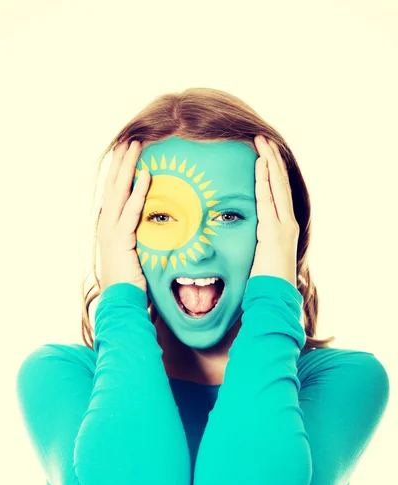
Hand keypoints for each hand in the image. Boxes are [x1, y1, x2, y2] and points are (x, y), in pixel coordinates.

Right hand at [97, 140, 150, 292]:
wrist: (122, 301)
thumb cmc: (132, 283)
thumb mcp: (136, 254)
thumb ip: (142, 237)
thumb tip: (159, 225)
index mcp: (110, 227)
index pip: (115, 193)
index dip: (119, 172)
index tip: (126, 153)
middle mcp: (107, 225)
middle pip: (113, 186)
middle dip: (121, 162)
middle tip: (129, 140)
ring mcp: (111, 232)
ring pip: (119, 192)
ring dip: (128, 167)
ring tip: (135, 145)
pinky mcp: (121, 239)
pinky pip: (131, 211)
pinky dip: (138, 192)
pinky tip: (146, 175)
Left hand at [249, 135, 298, 287]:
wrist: (274, 298)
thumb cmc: (265, 283)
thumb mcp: (260, 259)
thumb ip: (256, 245)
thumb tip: (244, 242)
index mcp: (283, 228)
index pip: (278, 193)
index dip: (271, 172)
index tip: (263, 155)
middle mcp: (287, 223)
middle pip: (280, 183)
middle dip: (271, 159)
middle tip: (261, 138)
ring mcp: (283, 225)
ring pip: (277, 186)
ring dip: (269, 162)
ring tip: (261, 141)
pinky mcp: (275, 230)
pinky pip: (268, 199)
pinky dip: (265, 179)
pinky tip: (261, 162)